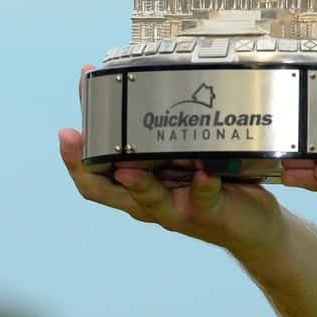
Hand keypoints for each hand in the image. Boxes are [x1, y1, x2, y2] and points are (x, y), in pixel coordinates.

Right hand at [59, 64, 285, 260]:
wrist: (251, 225)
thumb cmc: (212, 186)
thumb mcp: (181, 158)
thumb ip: (161, 137)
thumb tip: (144, 91)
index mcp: (136, 185)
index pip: (93, 173)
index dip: (73, 154)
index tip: (64, 127)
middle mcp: (148, 201)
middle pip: (105, 189)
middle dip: (84, 163)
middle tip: (72, 137)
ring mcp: (176, 210)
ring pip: (148, 200)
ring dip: (138, 183)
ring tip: (128, 168)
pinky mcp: (207, 213)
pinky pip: (202, 199)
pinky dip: (201, 185)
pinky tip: (203, 173)